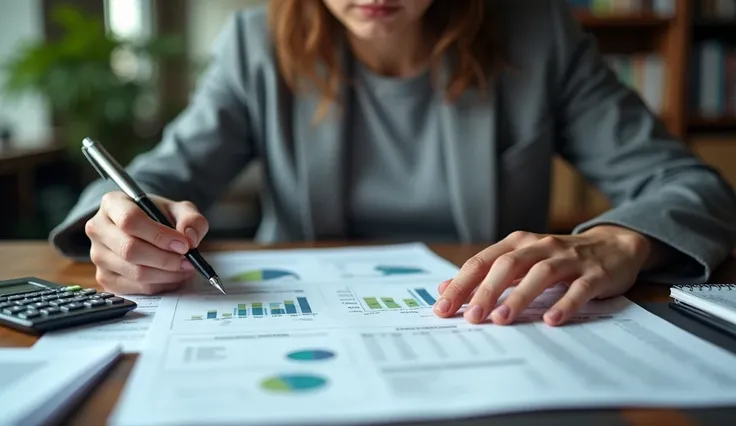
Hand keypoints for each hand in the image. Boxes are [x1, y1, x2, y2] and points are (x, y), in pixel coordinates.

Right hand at [85, 192, 208, 294]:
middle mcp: (98, 229)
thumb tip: (190, 238)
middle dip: (165, 259)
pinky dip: (159, 285)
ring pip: (134, 272)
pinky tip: (171, 276)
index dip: (159, 235)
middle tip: (188, 260)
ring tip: (184, 268)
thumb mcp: (179, 209)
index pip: (130, 220)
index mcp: (112, 203)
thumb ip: (191, 219)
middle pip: (130, 250)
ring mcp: (98, 256)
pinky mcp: (104, 278)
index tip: (183, 244)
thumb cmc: (159, 216)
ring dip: (166, 274)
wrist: (146, 229)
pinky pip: (135, 288)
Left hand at [432, 226, 652, 325]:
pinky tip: (551, 321)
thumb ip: (486, 273)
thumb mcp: (521, 260)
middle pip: (507, 265)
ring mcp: (569, 259)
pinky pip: (578, 289)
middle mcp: (541, 247)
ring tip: (501, 320)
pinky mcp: (595, 274)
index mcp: (518, 243)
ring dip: (518, 297)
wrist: (614, 245)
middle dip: (486, 291)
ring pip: (540, 275)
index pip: (482, 262)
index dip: (461, 284)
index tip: (443, 307)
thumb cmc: (559, 258)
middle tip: (470, 317)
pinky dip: (564, 304)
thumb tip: (443, 288)